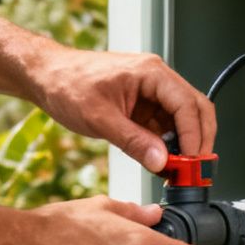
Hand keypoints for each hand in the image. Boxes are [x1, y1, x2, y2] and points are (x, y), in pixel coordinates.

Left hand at [30, 47, 215, 172]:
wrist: (46, 77)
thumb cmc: (66, 84)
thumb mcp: (99, 118)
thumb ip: (133, 141)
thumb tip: (161, 162)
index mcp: (150, 72)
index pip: (187, 104)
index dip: (194, 136)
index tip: (192, 163)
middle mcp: (156, 79)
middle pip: (196, 109)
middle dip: (199, 140)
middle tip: (194, 170)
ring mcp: (151, 93)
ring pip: (183, 120)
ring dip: (183, 146)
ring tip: (176, 172)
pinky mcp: (143, 106)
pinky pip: (164, 126)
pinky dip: (167, 146)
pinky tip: (161, 163)